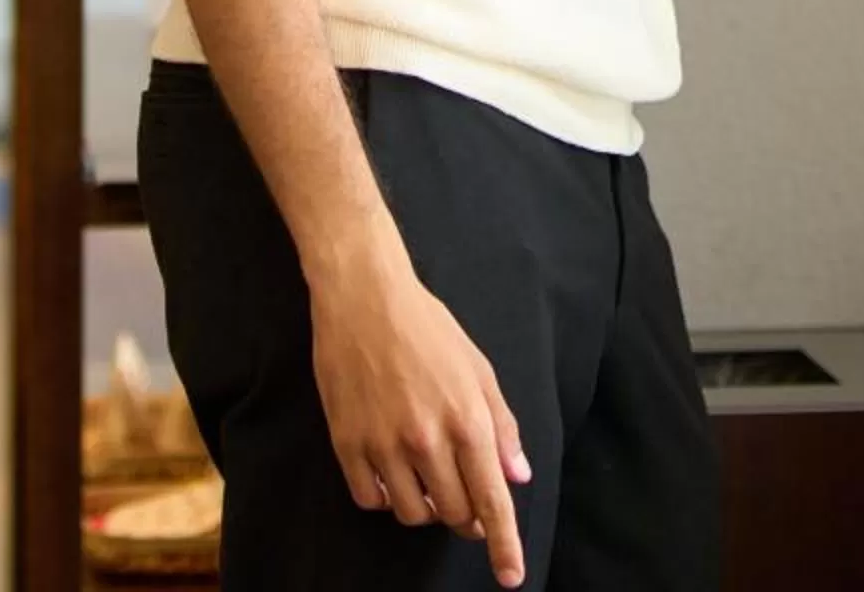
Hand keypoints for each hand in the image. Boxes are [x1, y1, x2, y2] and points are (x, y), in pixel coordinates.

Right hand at [311, 255, 531, 586]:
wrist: (364, 300)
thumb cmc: (428, 329)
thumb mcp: (478, 369)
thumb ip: (501, 425)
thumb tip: (516, 476)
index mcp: (467, 420)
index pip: (491, 499)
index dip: (504, 544)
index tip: (510, 577)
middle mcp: (427, 439)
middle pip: (452, 514)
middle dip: (464, 516)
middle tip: (464, 499)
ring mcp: (383, 444)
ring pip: (410, 513)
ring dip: (423, 507)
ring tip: (425, 478)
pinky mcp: (347, 443)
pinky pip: (369, 499)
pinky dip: (383, 497)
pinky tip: (390, 472)